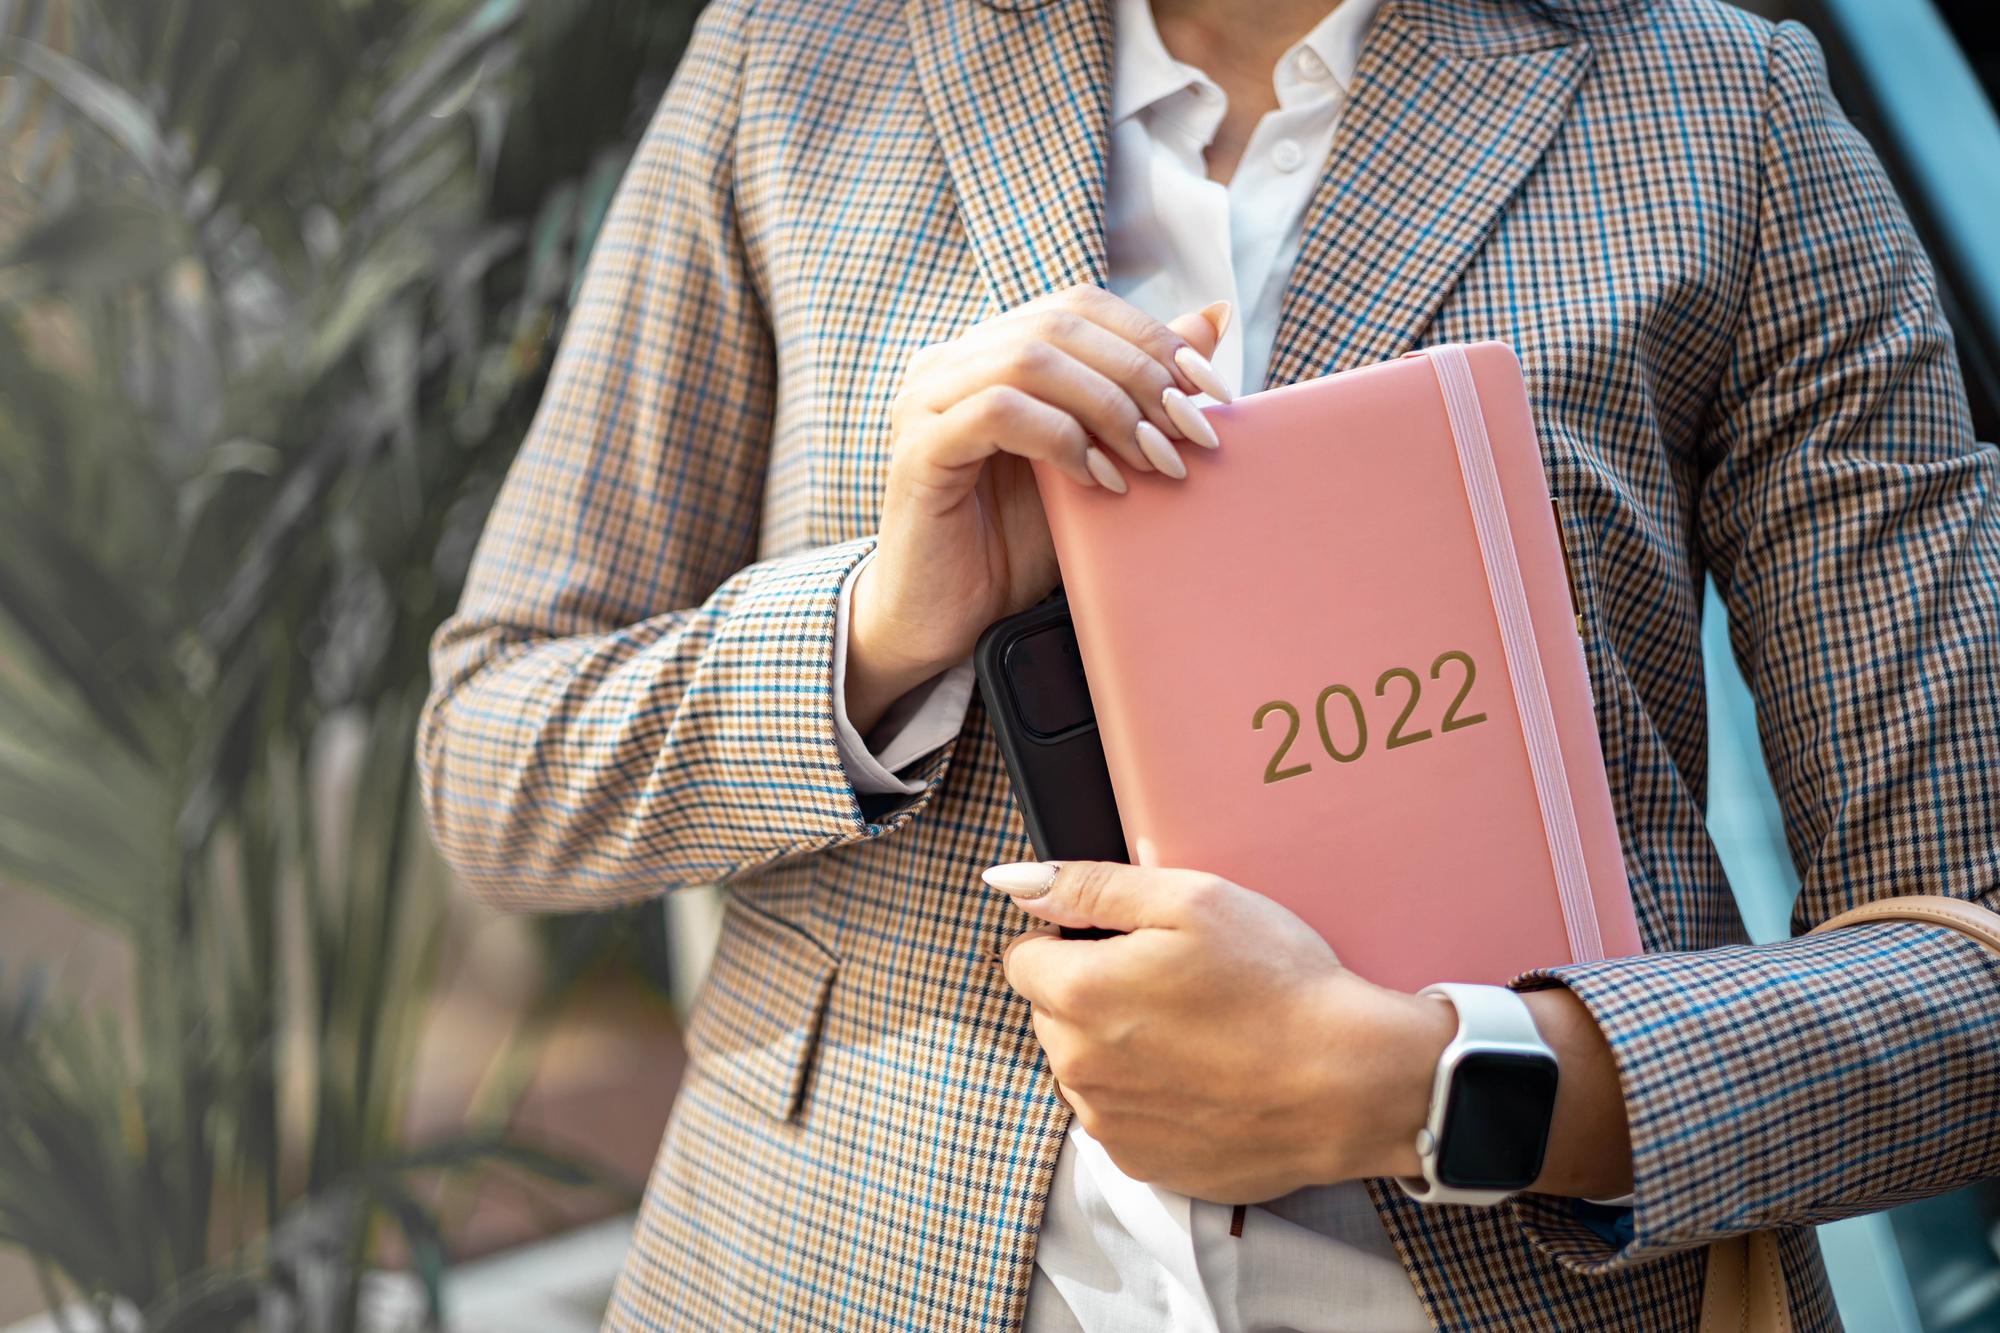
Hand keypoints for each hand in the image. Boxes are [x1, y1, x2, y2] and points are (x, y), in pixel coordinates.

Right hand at [845, 288, 1230, 732]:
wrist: (949, 619)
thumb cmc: (1015, 541)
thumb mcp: (1095, 457)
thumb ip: (1140, 389)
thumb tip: (1212, 318)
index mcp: (990, 350)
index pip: (1079, 307)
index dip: (1150, 336)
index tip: (1209, 389)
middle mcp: (951, 361)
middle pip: (1061, 325)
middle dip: (1141, 374)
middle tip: (1190, 431)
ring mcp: (927, 400)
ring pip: (1031, 360)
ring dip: (1109, 406)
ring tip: (1153, 459)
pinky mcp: (919, 449)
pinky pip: (998, 413)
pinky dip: (1061, 439)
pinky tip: (1096, 479)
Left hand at [989, 860, 1452, 1202]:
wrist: (1350, 1083)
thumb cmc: (1278, 984)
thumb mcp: (1190, 900)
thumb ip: (1089, 885)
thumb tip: (1012, 881)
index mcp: (1078, 995)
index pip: (1023, 957)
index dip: (1072, 939)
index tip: (1126, 942)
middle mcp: (1077, 1068)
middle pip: (1052, 1013)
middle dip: (1094, 991)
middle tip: (1174, 982)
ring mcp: (1109, 1124)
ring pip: (1085, 1067)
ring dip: (1118, 1047)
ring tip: (1197, 1032)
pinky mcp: (1143, 1164)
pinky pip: (1121, 1116)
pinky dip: (1150, 1096)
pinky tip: (1206, 1077)